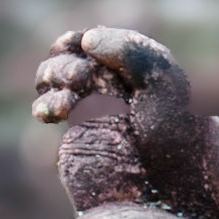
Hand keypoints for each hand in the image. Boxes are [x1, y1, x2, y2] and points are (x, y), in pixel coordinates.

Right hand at [32, 26, 191, 141]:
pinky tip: (55, 113)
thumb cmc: (174, 127)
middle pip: (65, 57)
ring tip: (67, 100)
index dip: (76, 41)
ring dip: (50, 80)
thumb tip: (86, 41)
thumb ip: (129, 52)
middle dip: (64, 64)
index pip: (91, 41)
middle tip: (79, 78)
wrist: (171, 177)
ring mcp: (89, 105)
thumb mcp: (163, 79)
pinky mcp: (76, 131)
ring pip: (51, 80)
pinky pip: (48, 109)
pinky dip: (45, 105)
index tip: (77, 45)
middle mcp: (107, 81)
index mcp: (129, 62)